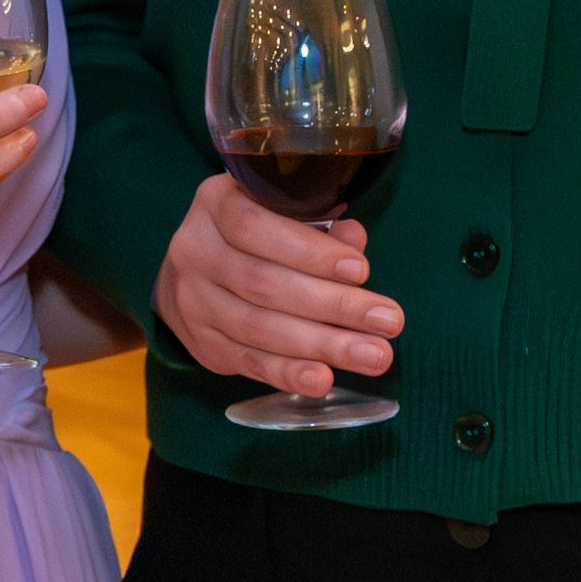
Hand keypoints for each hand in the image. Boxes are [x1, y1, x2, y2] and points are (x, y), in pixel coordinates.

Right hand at [153, 176, 400, 397]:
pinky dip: (288, 373)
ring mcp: (192, 301)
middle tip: (388, 322)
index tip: (362, 271)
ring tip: (373, 355)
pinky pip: (248, 362)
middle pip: (263, 284)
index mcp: (216, 202)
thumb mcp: (283, 211)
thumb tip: (354, 241)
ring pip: (258, 328)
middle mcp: (195, 250)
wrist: (195, 269)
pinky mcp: (201, 343)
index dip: (309, 252)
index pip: (255, 227)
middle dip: (333, 306)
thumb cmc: (257, 232)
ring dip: (322, 345)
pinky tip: (324, 379)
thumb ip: (320, 224)